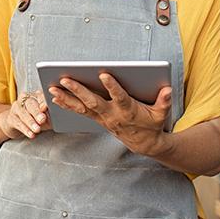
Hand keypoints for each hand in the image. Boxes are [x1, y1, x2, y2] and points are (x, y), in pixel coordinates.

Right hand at [0, 90, 51, 139]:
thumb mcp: (44, 116)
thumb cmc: (34, 118)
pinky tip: (30, 134)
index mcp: (35, 96)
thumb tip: (58, 118)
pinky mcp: (11, 118)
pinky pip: (18, 123)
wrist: (16, 123)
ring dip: (31, 122)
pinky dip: (25, 129)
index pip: (40, 96)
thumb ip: (50, 115)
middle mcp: (24, 99)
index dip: (43, 101)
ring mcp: (16, 108)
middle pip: (30, 104)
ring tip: (37, 129)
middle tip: (42, 119)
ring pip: (23, 113)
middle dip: (37, 112)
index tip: (46, 107)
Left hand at [48, 73, 172, 156]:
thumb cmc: (152, 124)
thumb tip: (167, 89)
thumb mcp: (162, 114)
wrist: (143, 144)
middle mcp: (111, 114)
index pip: (120, 97)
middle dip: (78, 90)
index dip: (112, 86)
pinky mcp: (96, 118)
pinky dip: (66, 104)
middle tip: (65, 79)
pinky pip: (78, 111)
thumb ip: (164, 101)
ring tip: (51, 88)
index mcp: (128, 110)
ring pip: (81, 107)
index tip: (104, 74)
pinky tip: (54, 97)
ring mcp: (102, 117)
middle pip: (93, 101)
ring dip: (66, 98)